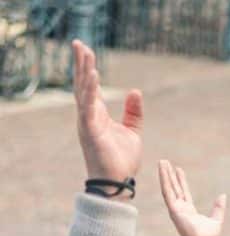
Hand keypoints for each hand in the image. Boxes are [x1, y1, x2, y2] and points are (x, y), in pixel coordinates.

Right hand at [72, 40, 141, 189]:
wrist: (118, 183)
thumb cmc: (122, 160)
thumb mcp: (132, 132)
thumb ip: (133, 112)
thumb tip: (136, 91)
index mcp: (98, 115)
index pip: (92, 88)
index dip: (90, 70)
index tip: (88, 52)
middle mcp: (89, 116)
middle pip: (83, 85)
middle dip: (81, 64)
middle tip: (79, 43)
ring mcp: (88, 123)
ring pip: (83, 92)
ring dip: (84, 71)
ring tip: (84, 52)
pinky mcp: (90, 131)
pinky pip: (88, 107)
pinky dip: (90, 91)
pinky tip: (92, 76)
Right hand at [158, 160, 226, 235]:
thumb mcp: (217, 219)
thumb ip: (219, 208)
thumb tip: (223, 196)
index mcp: (189, 211)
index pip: (184, 192)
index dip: (181, 181)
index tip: (179, 170)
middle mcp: (180, 209)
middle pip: (174, 188)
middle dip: (170, 175)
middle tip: (166, 162)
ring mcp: (175, 209)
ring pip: (168, 187)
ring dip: (164, 174)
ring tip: (162, 161)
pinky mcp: (173, 209)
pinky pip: (167, 191)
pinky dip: (164, 180)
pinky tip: (162, 170)